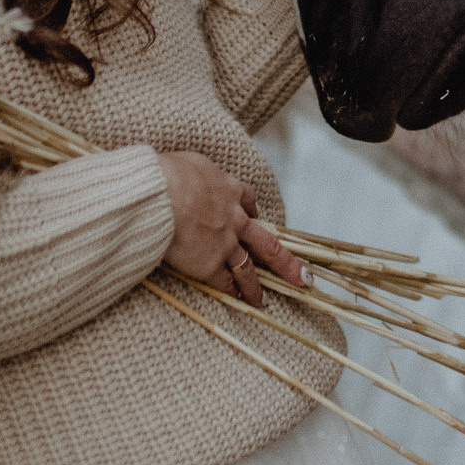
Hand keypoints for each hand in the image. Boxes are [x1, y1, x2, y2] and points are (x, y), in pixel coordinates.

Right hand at [157, 150, 306, 307]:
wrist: (163, 195)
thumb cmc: (170, 174)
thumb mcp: (192, 163)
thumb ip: (198, 173)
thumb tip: (189, 173)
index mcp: (229, 190)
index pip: (247, 199)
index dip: (252, 209)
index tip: (254, 215)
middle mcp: (234, 219)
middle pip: (267, 243)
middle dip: (285, 262)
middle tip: (302, 276)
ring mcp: (225, 244)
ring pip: (248, 268)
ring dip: (255, 286)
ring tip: (262, 300)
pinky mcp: (209, 263)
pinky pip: (224, 281)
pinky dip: (231, 292)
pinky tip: (237, 300)